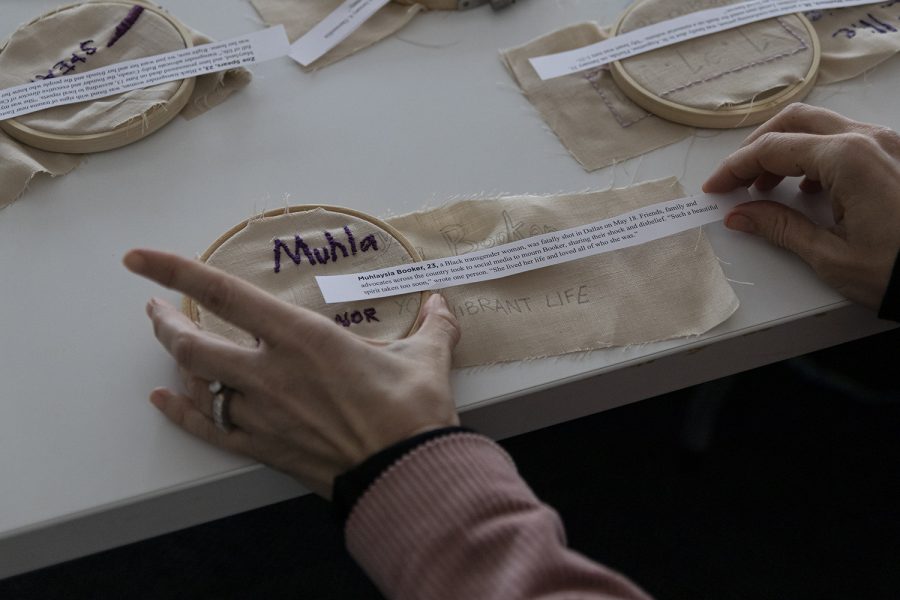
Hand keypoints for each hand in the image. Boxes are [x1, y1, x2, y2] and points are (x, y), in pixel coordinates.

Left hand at [123, 249, 460, 497]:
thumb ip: (432, 325)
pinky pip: (209, 429)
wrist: (407, 476)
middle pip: (192, 344)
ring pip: (198, 385)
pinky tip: (163, 400)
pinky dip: (182, 413)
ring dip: (180, 364)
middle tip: (156, 309)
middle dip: (165, 322)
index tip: (140, 259)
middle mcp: (271, 373)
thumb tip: (442, 304)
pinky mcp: (264, 448)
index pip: (224, 295)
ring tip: (173, 346)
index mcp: (304, 338)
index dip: (175, 272)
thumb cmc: (411, 414)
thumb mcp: (427, 358)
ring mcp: (262, 414)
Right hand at [703, 103, 899, 309]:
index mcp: (847, 159)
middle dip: (757, 148)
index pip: (772, 149)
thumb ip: (781, 228)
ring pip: (820, 127)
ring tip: (767, 189)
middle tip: (735, 181)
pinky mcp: (898, 156)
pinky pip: (846, 140)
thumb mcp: (832, 257)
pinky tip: (810, 190)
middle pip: (794, 121)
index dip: (734, 168)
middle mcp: (869, 139)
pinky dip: (815, 155)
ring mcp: (888, 143)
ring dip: (785, 150)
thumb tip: (741, 215)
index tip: (714, 188)